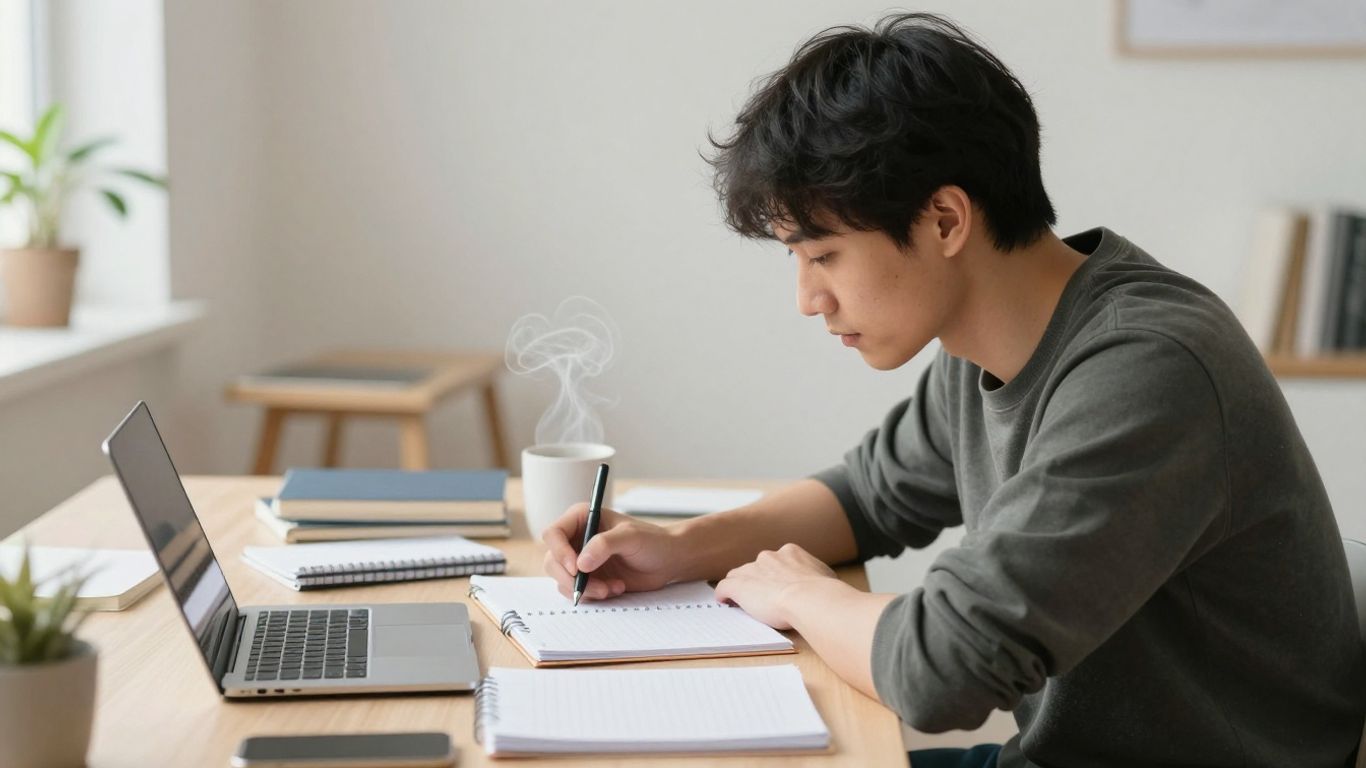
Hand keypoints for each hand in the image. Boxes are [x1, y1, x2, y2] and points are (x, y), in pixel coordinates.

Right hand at [541, 502, 677, 600]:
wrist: (667, 561)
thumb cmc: (652, 541)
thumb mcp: (630, 537)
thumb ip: (604, 545)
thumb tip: (580, 563)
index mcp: (582, 519)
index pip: (553, 534)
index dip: (560, 552)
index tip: (577, 568)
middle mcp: (577, 539)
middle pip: (553, 561)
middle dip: (571, 578)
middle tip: (597, 587)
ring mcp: (581, 560)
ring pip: (562, 580)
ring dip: (585, 589)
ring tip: (612, 588)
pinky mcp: (588, 578)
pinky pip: (577, 592)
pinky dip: (593, 595)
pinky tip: (615, 588)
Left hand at [713, 543, 840, 629]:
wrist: (809, 599)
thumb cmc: (823, 591)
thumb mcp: (826, 577)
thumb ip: (817, 575)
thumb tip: (823, 580)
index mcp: (790, 552)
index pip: (776, 561)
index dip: (775, 575)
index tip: (777, 586)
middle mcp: (769, 557)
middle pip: (756, 567)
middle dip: (758, 580)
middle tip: (762, 597)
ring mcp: (751, 570)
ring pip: (738, 575)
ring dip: (740, 587)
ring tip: (741, 601)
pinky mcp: (738, 585)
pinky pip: (724, 587)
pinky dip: (723, 594)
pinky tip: (724, 601)